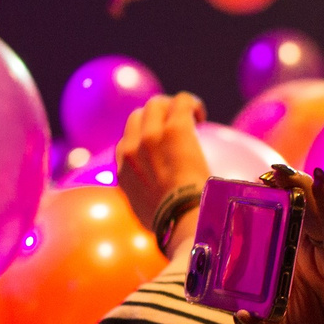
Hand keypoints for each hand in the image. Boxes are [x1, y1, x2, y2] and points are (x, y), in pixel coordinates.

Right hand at [114, 93, 210, 237]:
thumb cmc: (170, 222)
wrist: (180, 220)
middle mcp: (132, 148)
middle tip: (177, 125)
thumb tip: (155, 199)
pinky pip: (181, 101)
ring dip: (172, 107)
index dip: (145, 136)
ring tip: (191, 119)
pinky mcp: (174, 129)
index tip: (163, 145)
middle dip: (157, 116)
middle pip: (139, 115)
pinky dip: (191, 103)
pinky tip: (200, 116)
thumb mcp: (145, 210)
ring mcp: (151, 136)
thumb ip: (144, 195)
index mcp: (123, 168)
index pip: (127, 140)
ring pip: (156, 104)